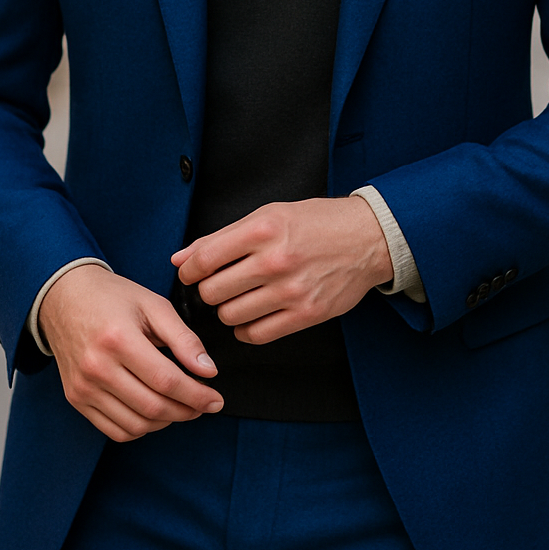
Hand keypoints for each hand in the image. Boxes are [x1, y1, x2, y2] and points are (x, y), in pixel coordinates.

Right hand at [38, 265, 223, 441]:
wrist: (64, 297)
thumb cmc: (112, 297)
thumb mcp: (154, 305)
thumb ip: (183, 339)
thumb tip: (208, 370)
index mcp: (118, 339)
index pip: (167, 381)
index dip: (197, 395)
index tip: (216, 399)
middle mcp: (97, 367)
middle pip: (153, 407)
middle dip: (187, 411)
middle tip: (204, 404)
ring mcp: (83, 387)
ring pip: (135, 425)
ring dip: (166, 422)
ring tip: (181, 406)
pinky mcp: (76, 398)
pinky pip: (114, 430)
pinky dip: (140, 428)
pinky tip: (154, 413)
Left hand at [171, 196, 393, 344]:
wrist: (367, 238)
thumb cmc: (316, 222)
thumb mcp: (268, 215)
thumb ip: (221, 237)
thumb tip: (181, 259)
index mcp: (263, 230)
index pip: (205, 259)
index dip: (190, 271)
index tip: (192, 273)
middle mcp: (276, 260)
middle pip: (214, 292)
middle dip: (210, 291)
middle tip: (220, 285)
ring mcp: (292, 290)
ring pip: (231, 316)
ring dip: (228, 310)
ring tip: (240, 298)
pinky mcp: (307, 314)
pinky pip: (257, 334)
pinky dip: (246, 329)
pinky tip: (253, 315)